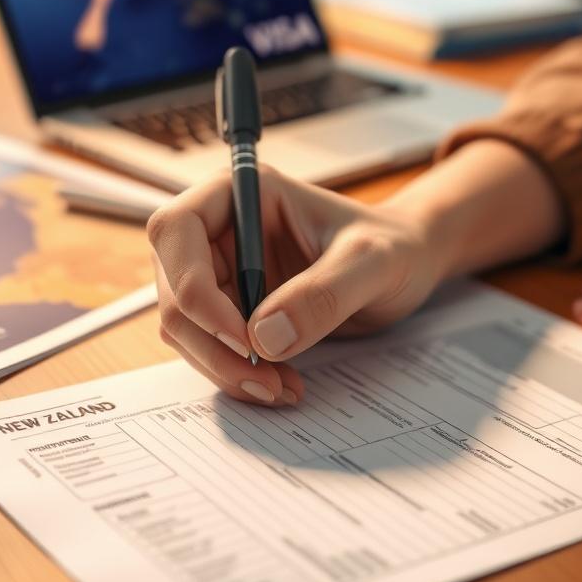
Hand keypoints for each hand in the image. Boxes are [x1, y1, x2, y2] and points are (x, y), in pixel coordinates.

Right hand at [148, 166, 440, 405]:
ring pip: (184, 328)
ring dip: (222, 367)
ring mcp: (221, 273)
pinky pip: (210, 349)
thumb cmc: (393, 246)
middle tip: (263, 379)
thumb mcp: (373, 262)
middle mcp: (220, 231)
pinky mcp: (231, 312)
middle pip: (174, 289)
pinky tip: (282, 383)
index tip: (241, 335)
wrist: (407, 270)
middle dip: (210, 343)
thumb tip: (264, 337)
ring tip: (281, 388)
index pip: (175, 229)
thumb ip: (325, 292)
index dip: (192, 285)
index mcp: (242, 194)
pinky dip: (236, 374)